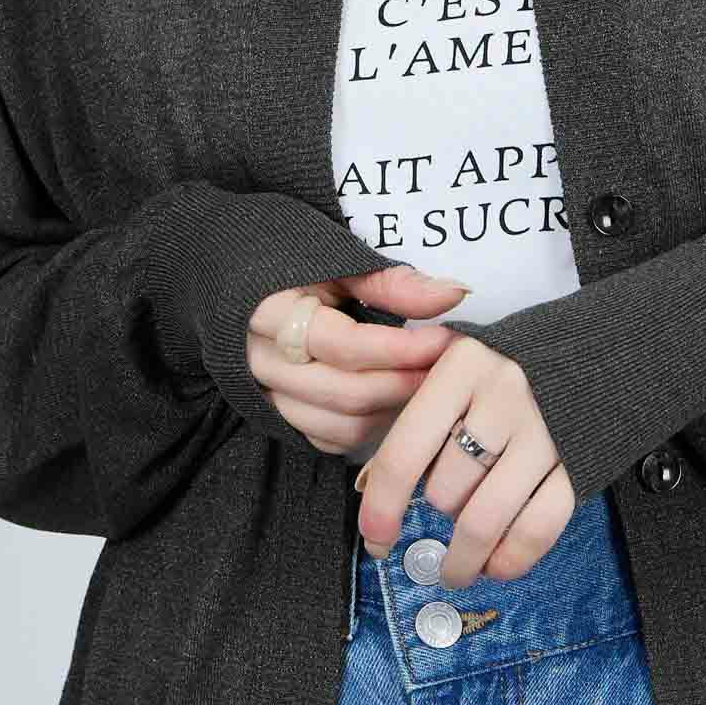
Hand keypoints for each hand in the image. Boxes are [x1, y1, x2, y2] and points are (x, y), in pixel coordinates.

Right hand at [246, 265, 471, 455]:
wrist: (251, 292)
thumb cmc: (300, 273)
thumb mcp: (341, 263)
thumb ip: (393, 283)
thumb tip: (453, 293)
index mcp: (271, 314)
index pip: (345, 346)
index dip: (402, 349)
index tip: (445, 340)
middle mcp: (263, 363)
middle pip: (349, 393)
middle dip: (407, 382)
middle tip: (448, 365)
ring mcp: (269, 398)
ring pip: (345, 425)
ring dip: (393, 408)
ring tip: (424, 380)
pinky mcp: (281, 420)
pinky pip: (333, 441)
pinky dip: (370, 427)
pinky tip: (392, 398)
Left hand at [356, 334, 574, 587]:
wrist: (600, 349)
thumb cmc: (511, 365)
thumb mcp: (458, 365)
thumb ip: (417, 413)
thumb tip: (372, 488)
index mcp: (462, 366)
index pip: (404, 452)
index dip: (381, 507)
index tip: (376, 539)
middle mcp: (504, 396)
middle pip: (446, 490)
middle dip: (438, 511)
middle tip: (445, 508)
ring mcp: (546, 431)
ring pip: (485, 519)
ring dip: (465, 558)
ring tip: (457, 569)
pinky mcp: (580, 462)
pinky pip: (539, 527)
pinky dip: (512, 558)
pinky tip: (497, 566)